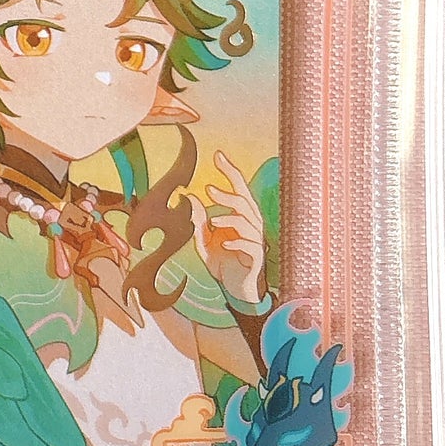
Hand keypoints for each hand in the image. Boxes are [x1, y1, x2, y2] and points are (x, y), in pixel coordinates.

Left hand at [191, 152, 267, 306]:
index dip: (229, 171)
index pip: (238, 187)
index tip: (217, 155)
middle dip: (228, 194)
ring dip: (230, 218)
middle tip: (208, 189)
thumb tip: (188, 196)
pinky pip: (251, 246)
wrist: (236, 290)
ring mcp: (256, 241)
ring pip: (248, 222)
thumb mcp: (204, 240)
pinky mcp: (256, 258)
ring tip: (213, 221)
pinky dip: (238, 242)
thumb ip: (198, 220)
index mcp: (240, 215)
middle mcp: (251, 224)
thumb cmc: (222, 261)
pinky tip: (225, 244)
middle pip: (245, 201)